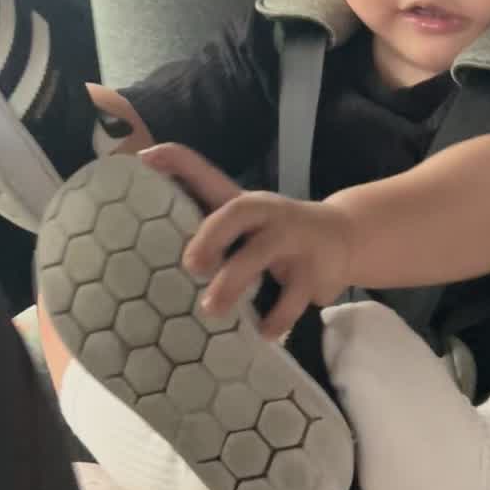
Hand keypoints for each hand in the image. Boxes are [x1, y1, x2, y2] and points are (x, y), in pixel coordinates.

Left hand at [139, 143, 352, 336]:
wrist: (344, 238)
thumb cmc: (275, 232)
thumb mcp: (245, 221)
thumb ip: (205, 214)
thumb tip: (150, 192)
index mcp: (244, 203)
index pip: (207, 175)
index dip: (178, 163)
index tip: (145, 157)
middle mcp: (268, 214)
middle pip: (238, 212)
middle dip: (211, 234)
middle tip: (190, 264)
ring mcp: (294, 239)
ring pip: (261, 255)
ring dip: (234, 282)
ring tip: (212, 310)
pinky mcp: (316, 270)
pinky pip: (294, 297)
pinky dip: (277, 318)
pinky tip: (265, 332)